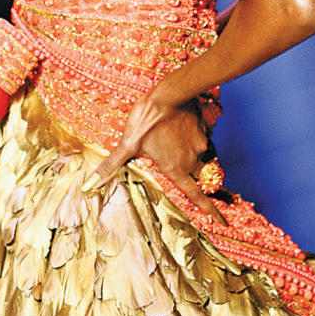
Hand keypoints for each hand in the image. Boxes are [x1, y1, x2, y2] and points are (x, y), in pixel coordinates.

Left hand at [92, 97, 226, 224]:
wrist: (168, 94)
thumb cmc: (146, 120)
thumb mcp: (128, 142)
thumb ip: (113, 164)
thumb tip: (92, 183)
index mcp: (175, 168)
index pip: (196, 195)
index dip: (209, 210)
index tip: (222, 222)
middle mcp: (191, 160)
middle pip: (202, 177)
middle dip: (204, 180)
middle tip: (199, 177)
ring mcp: (200, 144)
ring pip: (202, 156)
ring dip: (195, 155)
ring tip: (177, 141)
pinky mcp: (204, 130)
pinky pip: (203, 138)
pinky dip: (195, 137)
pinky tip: (183, 127)